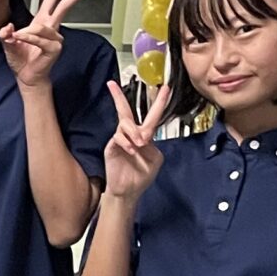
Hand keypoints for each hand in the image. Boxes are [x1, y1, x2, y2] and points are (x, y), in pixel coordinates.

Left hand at [0, 0, 95, 88]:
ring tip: (16, 39)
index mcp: (41, 21)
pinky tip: (21, 39)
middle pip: (65, 5)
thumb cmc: (21, 60)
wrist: (26, 77)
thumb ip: (6, 34)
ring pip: (41, 27)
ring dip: (27, 33)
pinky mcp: (54, 48)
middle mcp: (51, 28)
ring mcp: (54, 38)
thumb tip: (8, 27)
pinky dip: (29, 38)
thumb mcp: (8, 43)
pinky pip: (39, 39)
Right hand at [102, 83, 172, 197]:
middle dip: (118, 97)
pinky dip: (126, 142)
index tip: (166, 87)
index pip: (151, 116)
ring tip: (139, 144)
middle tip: (112, 84)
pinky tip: (131, 150)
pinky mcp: (111, 147)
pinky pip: (118, 137)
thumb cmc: (141, 176)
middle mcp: (131, 135)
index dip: (159, 102)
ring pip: (124, 124)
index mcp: (144, 136)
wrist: (128, 191)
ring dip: (133, 132)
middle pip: (125, 112)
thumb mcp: (156, 159)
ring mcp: (119, 140)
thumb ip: (153, 146)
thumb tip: (143, 138)